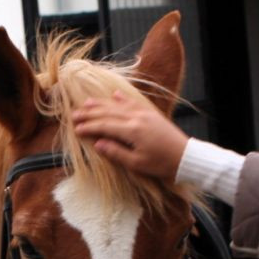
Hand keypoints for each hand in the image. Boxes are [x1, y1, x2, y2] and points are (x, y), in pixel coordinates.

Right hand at [71, 90, 189, 180]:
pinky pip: (132, 102)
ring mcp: (144, 113)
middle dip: (89, 113)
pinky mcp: (151, 113)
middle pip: (108, 112)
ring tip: (86, 102)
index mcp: (132, 131)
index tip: (75, 129)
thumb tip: (97, 144)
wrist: (185, 157)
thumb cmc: (161, 164)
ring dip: (101, 103)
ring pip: (117, 105)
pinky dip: (121, 98)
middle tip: (74, 114)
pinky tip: (113, 95)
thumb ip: (116, 152)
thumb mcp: (137, 163)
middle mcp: (136, 117)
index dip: (88, 127)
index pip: (104, 125)